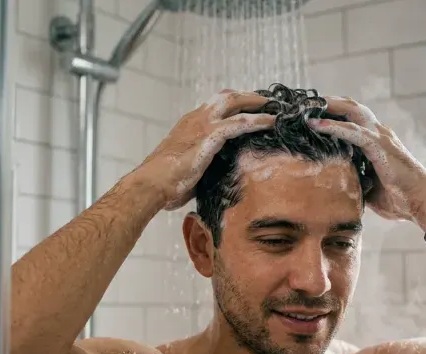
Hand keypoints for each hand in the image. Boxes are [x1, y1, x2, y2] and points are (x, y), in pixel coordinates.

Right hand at [136, 90, 275, 209]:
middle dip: (248, 97)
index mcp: (189, 124)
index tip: (250, 108)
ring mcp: (203, 125)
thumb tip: (216, 176)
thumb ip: (203, 164)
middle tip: (267, 101)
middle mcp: (196, 118)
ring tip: (274, 107)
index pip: (215, 106)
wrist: (151, 184)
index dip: (234, 104)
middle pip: (227, 97)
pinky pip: (240, 123)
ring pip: (234, 102)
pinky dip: (258, 120)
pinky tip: (272, 122)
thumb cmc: (165, 183)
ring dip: (256, 103)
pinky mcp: (210, 136)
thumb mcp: (187, 168)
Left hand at [308, 97, 425, 227]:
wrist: (423, 203)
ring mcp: (381, 137)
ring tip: (307, 105)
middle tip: (307, 102)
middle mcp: (379, 134)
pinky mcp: (379, 146)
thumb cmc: (401, 199)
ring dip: (328, 107)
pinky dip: (333, 126)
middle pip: (352, 107)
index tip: (312, 111)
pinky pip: (353, 131)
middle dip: (329, 102)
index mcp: (377, 141)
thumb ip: (354, 181)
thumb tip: (336, 187)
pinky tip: (316, 124)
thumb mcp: (369, 188)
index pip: (353, 119)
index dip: (334, 113)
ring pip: (352, 111)